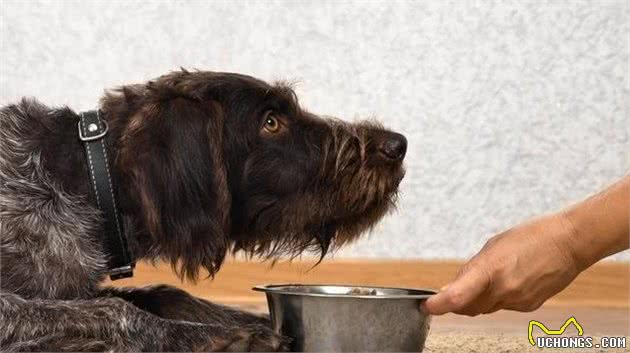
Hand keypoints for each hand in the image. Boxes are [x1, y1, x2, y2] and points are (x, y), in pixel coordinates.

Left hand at [422, 214, 581, 315]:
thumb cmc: (531, 236)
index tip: (427, 306)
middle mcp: (503, 289)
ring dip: (478, 298)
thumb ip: (472, 268)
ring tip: (490, 276)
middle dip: (457, 301)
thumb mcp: (493, 246)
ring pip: (485, 308)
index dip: (438, 305)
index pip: (457, 296)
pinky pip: (503, 306)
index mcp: (490, 269)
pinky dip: (498, 297)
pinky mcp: (528, 306)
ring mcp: (517, 300)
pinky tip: (508, 280)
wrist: (569, 243)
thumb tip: (455, 286)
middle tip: (452, 290)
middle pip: (468, 307)